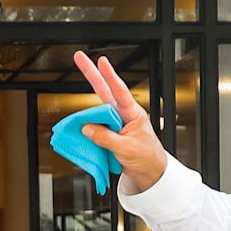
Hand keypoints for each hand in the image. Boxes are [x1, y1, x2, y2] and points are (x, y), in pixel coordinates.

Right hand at [72, 51, 168, 190]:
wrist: (150, 173)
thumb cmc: (147, 157)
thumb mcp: (126, 148)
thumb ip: (105, 137)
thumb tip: (87, 128)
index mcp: (133, 114)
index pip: (120, 91)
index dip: (110, 76)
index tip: (101, 61)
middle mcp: (123, 115)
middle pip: (104, 91)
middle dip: (91, 74)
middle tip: (79, 57)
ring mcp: (115, 124)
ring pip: (96, 114)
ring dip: (86, 118)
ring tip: (81, 128)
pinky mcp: (109, 135)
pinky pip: (94, 130)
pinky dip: (87, 131)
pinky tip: (80, 134)